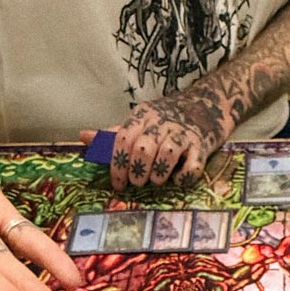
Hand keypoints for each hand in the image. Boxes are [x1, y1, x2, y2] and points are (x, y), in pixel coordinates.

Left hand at [81, 88, 229, 191]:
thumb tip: (83, 136)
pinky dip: (183, 176)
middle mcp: (163, 122)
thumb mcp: (139, 123)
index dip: (117, 165)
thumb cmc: (165, 121)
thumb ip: (114, 134)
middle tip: (137, 183)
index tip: (118, 183)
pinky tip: (177, 180)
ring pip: (167, 154)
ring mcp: (184, 133)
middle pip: (143, 148)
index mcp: (143, 116)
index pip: (123, 139)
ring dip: (158, 174)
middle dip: (137, 171)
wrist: (206, 107)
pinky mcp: (202, 146)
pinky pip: (192, 165)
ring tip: (156, 181)